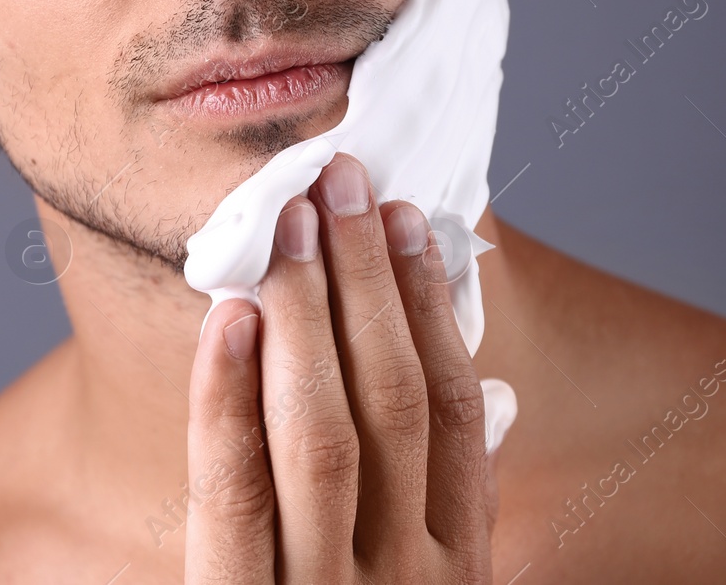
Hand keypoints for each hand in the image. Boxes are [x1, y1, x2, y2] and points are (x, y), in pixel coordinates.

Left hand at [185, 153, 499, 582]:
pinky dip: (227, 397)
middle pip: (391, 399)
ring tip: (291, 220)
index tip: (407, 218)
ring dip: (306, 311)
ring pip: (318, 430)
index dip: (430, 302)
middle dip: (369, 278)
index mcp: (458, 568)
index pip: (451, 409)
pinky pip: (232, 491)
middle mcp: (403, 577)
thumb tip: (498, 396)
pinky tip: (229, 316)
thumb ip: (455, 504)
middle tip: (341, 181)